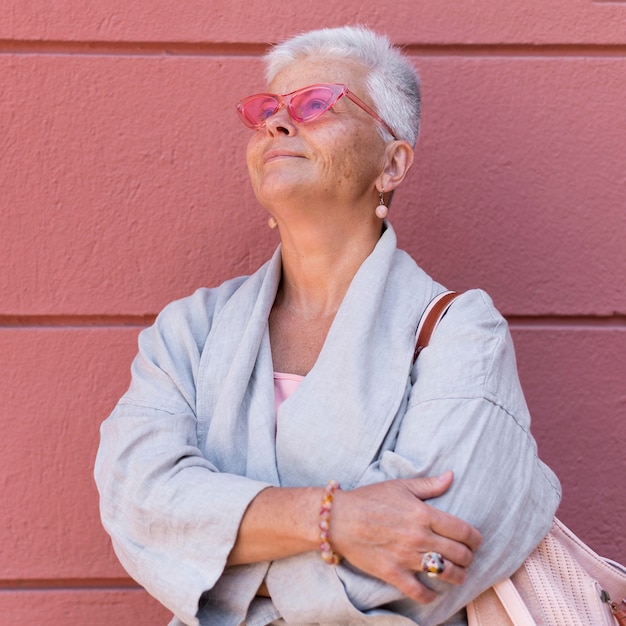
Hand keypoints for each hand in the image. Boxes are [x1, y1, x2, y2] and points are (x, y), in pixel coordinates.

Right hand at [330, 471, 481, 603]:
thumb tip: (451, 476)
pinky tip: (432, 592)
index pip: (463, 530)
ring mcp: (406, 556)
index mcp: (423, 513)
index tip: (476, 541)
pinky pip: (419, 591)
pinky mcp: (393, 572)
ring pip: (445, 573)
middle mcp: (419, 536)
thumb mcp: (400, 486)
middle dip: (468, 557)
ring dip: (458, 576)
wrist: (339, 518)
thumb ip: (429, 484)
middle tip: (467, 557)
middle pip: (459, 553)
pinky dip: (430, 596)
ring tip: (457, 574)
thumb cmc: (369, 498)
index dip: (475, 538)